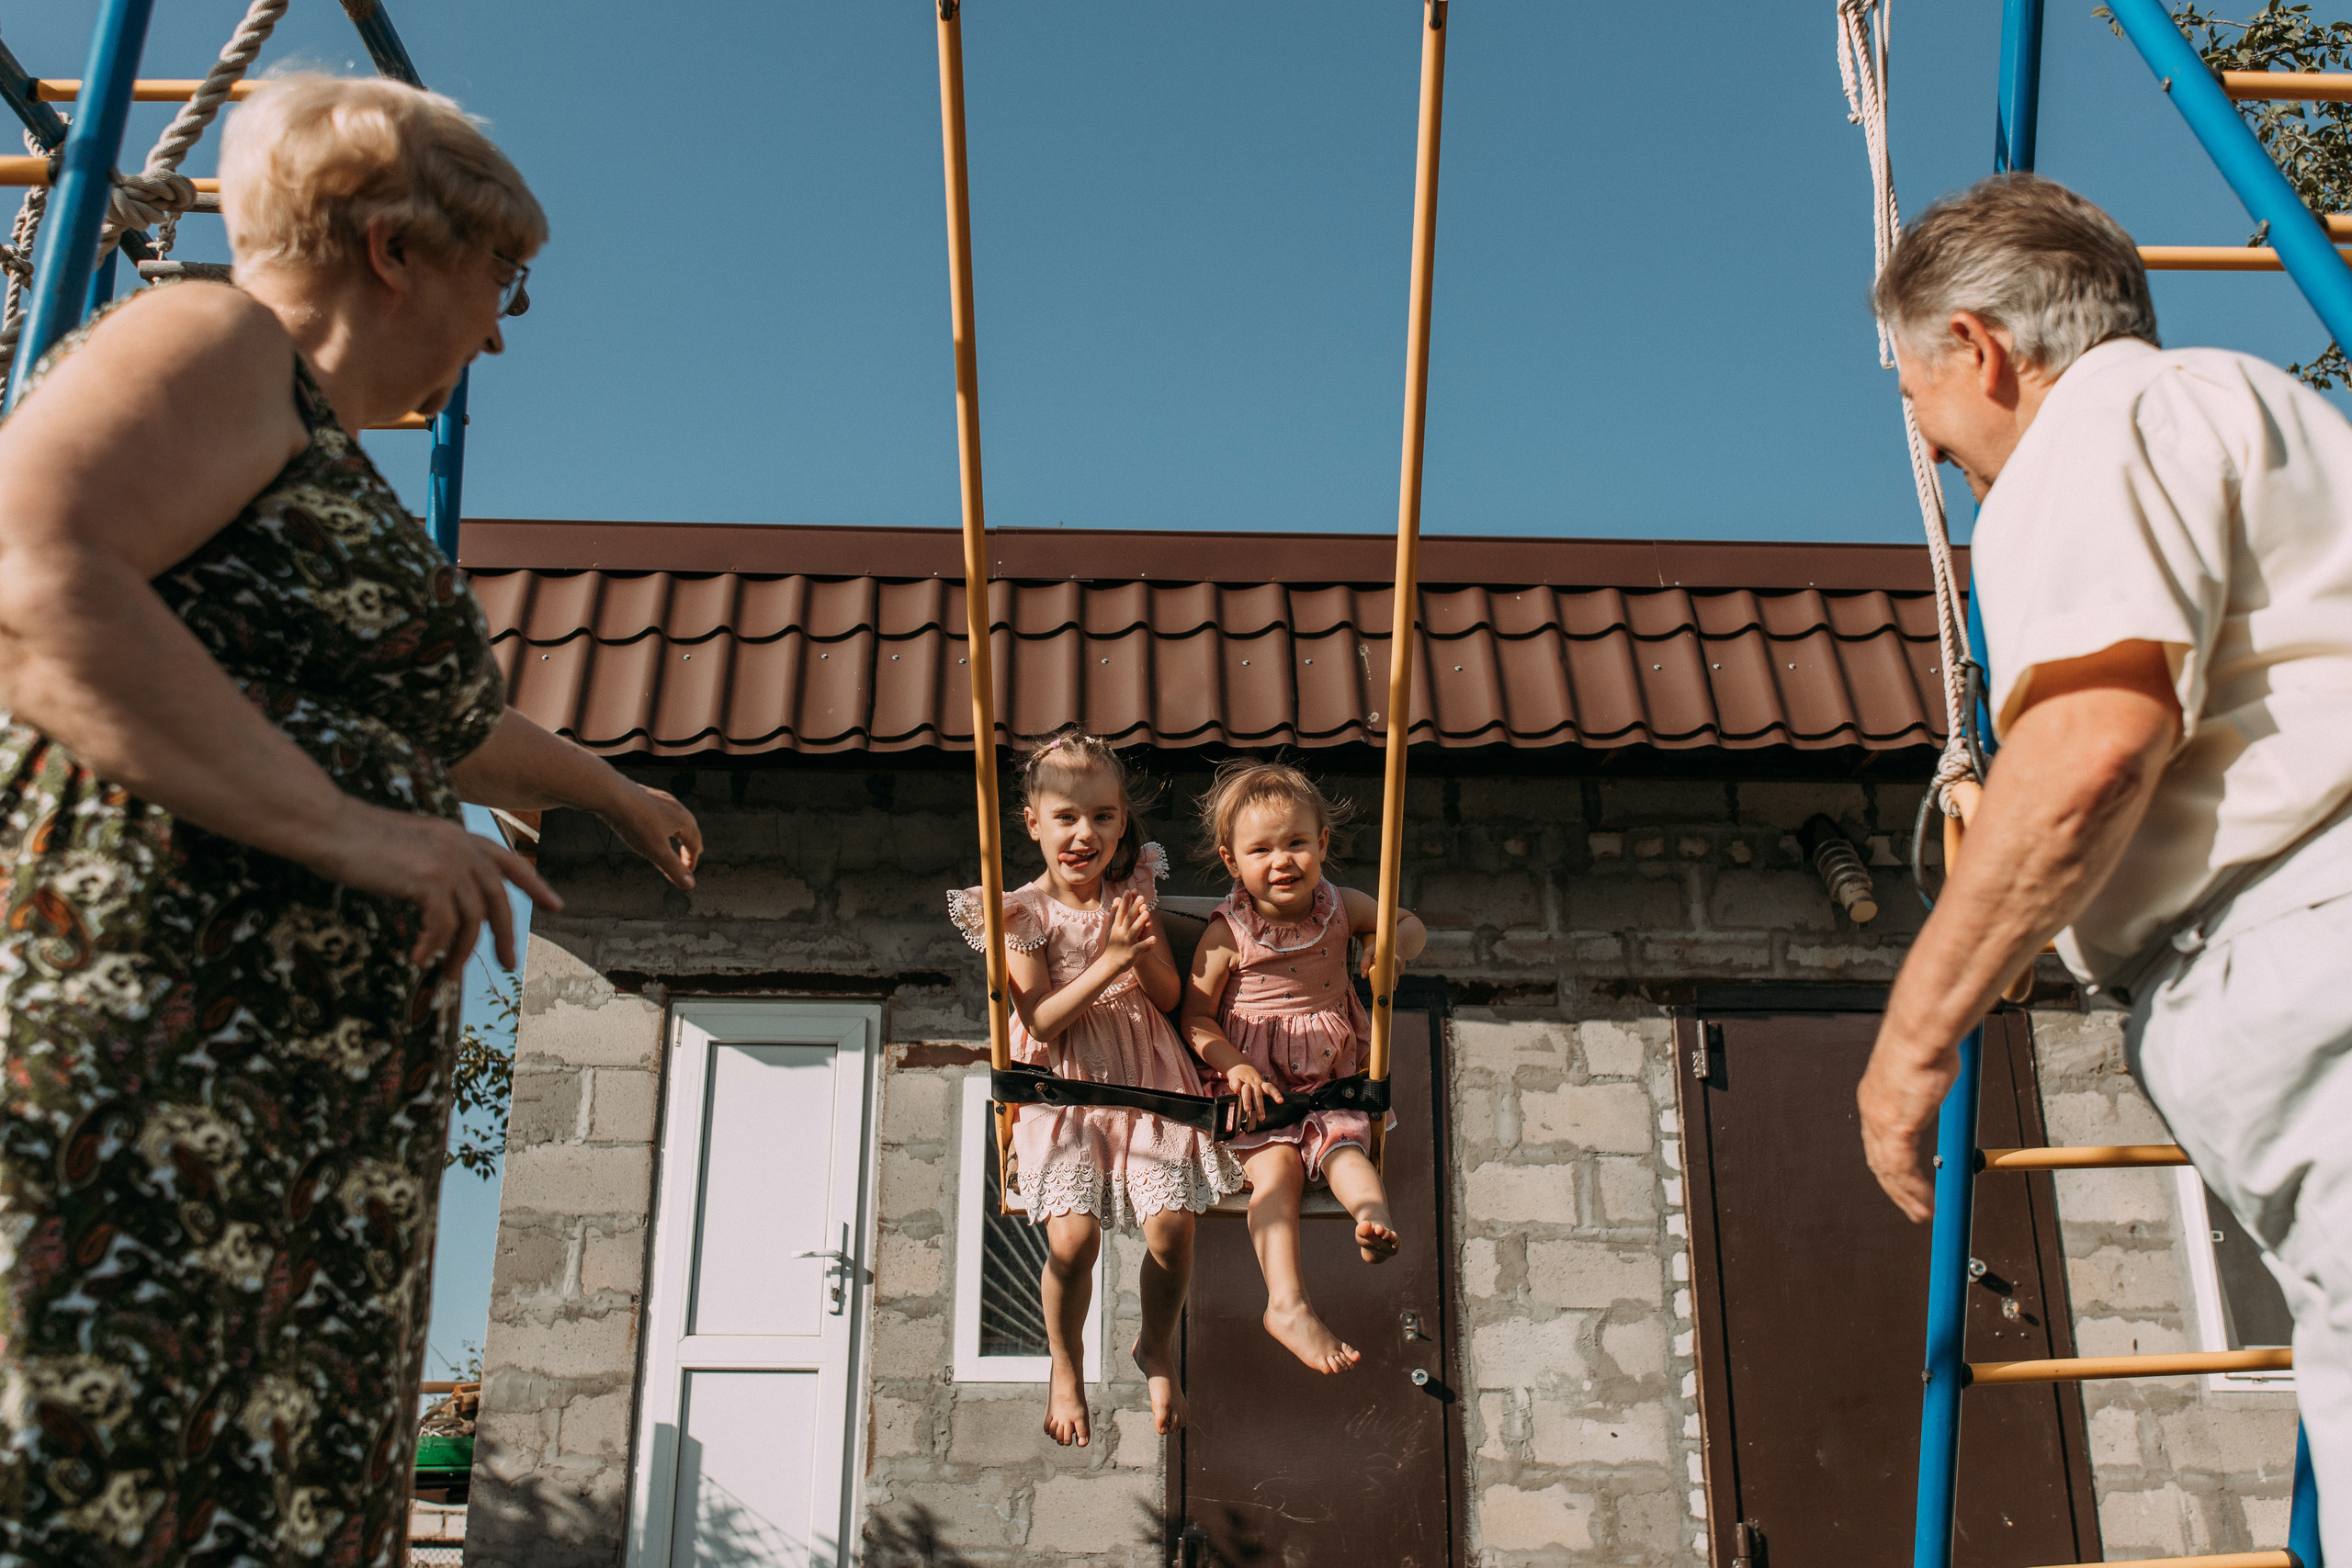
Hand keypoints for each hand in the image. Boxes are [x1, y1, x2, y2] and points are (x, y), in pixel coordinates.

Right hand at [299, 796, 561, 976]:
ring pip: (472, 919)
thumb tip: (440, 898)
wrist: (326, 824)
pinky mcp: (429, 880)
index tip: (556, 906)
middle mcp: (460, 846)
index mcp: (457, 836)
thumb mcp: (405, 846)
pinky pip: (443, 926)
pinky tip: (417, 959)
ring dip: (461, 952)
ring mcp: (448, 862)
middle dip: (506, 935)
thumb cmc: (353, 837)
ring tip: (448, 975)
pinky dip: (433, 947)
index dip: (535, 884)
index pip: (508, 861)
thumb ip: (431, 864)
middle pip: (498, 899)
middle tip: (507, 965)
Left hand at [597, 782, 700, 888]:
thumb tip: (690, 885)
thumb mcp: (656, 851)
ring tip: (672, 842)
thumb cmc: (635, 822)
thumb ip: (674, 869)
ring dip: (677, 835)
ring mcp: (662, 799)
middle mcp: (677, 807)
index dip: (691, 862)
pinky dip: (663, 825)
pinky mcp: (647, 795)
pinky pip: (661, 813)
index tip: (685, 874)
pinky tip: (651, 826)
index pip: (695, 845)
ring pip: (676, 819)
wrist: (611, 793)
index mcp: (684, 821)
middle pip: (690, 830)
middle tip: (686, 859)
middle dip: (688, 847)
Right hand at [1102, 894, 1156, 973]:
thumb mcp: (1111, 928)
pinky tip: (1154, 938)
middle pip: (1128, 919)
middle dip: (1134, 908)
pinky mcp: (1132, 953)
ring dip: (1140, 922)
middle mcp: (1120, 933)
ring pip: (1134, 931)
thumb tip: (1116, 899)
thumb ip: (1114, 914)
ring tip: (1147, 913)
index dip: (1125, 901)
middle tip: (1141, 897)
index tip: (1129, 890)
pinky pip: (1140, 947)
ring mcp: (1126, 943)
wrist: (1109, 964)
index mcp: (1116, 926)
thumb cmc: (1112, 944)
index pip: (1120, 912)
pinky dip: (1147, 943)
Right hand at [1224, 1062, 1283, 1130]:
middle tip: (1261, 1117)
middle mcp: (1254, 1083)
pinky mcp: (1235, 1079)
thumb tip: (1259, 1114)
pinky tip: (1236, 1091)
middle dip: (1260, 1106)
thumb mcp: (1257, 1087)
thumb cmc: (1251, 1081)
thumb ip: (1258, 1100)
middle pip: (1258, 1094)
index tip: (1280, 1101)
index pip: (1270, 1089)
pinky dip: (1236, 1086)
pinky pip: (1236, 1082)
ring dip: (1247, 1100)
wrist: (1239, 1066)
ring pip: (1246, 1090)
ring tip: (1247, 1109)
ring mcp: (1245, 1082)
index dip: (1276, 1094)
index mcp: (1261, 1085)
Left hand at [1857, 1031, 1958, 1224]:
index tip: (1900, 1181)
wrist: (1921, 1034)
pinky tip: (1926, 1204)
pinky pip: (1903, 1171)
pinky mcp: (1895, 1128)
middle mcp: (1873, 1112)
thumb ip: (1927, 1083)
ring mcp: (1881, 1122)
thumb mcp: (1923, 1068)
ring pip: (1890, 1172)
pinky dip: (1916, 1191)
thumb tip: (1939, 1077)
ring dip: (1906, 1197)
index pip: (1878, 1141)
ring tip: (1922, 1215)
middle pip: (1879, 1161)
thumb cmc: (1926, 1043)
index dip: (1889, 1165)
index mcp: (1875, 1098)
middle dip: (1894, 1189)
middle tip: (1911, 1207)